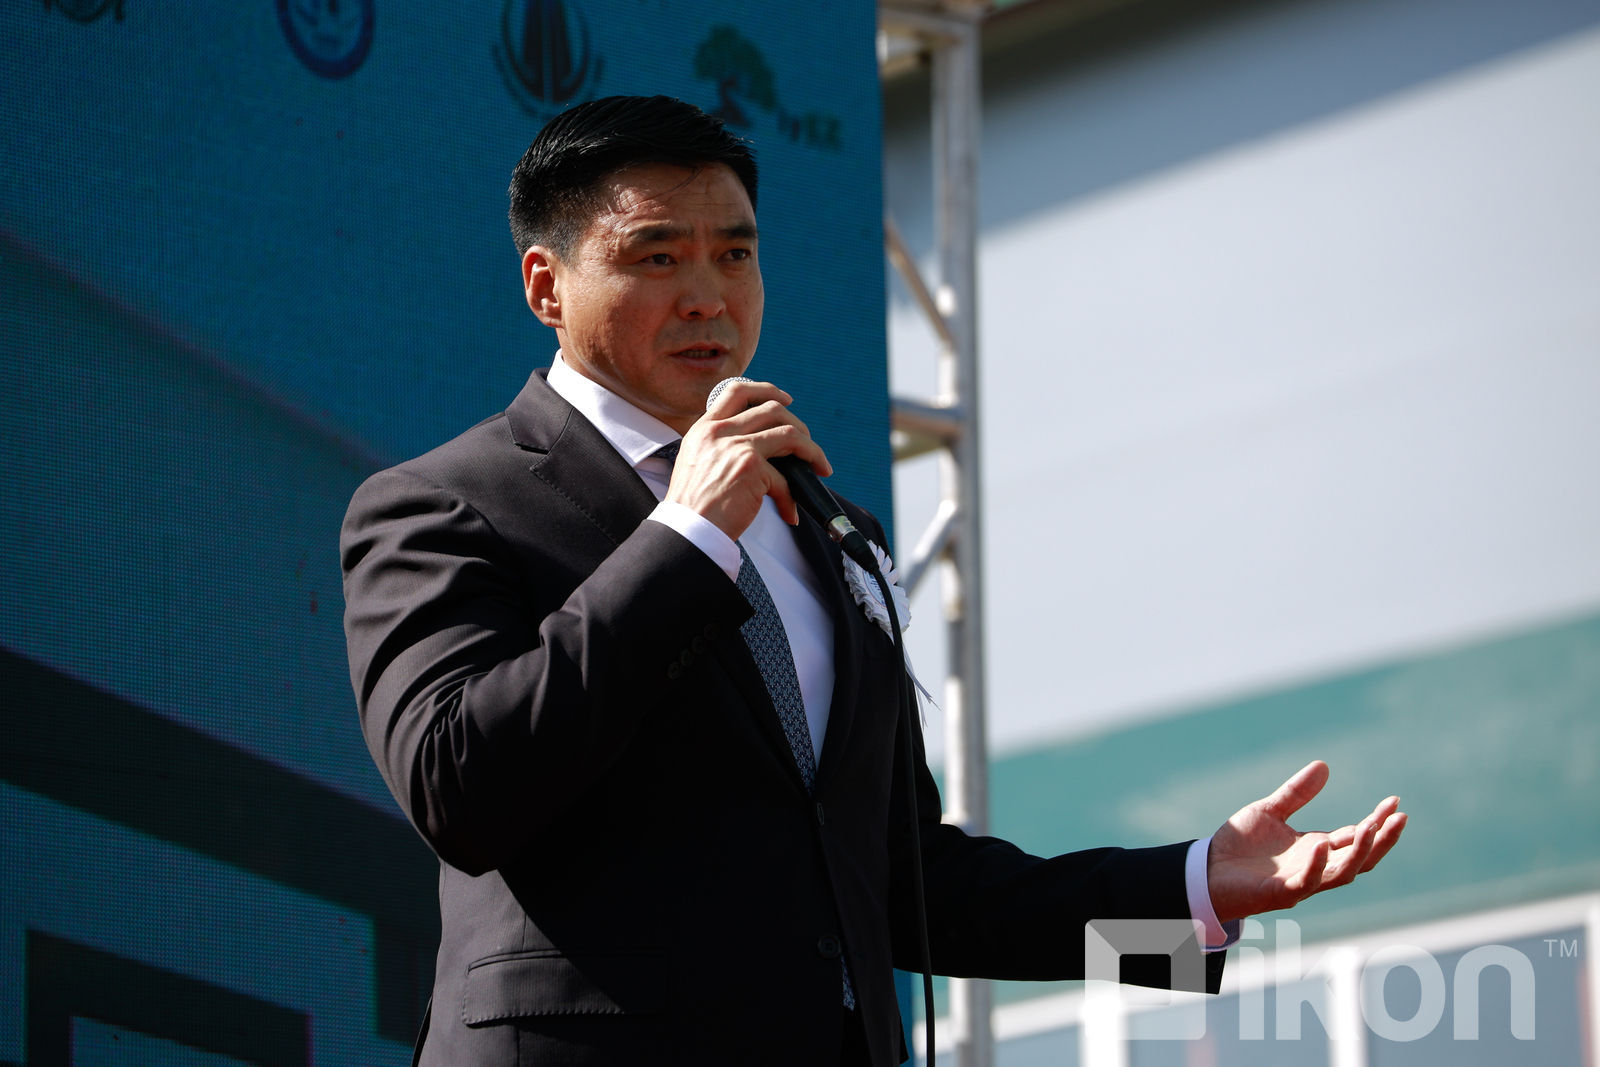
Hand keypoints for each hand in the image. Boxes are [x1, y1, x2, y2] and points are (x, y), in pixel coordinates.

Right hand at [667, 378, 831, 539]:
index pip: (737, 391)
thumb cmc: (693, 508)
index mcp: (704, 428)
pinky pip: (785, 479)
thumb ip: (720, 447)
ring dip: (811, 450)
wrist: (687, 531)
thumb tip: (759, 446)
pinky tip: (790, 513)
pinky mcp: (751, 467)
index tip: (785, 400)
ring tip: (818, 467)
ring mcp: (736, 447)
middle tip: (808, 441)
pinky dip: (792, 498)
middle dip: (798, 424)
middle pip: (771, 408)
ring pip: (790, 433)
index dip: (766, 390)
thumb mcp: (696, 464)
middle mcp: (719, 432)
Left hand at [1206, 761, 1406, 923]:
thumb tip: (1324, 765)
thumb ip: (1297, 793)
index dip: (1377, 821)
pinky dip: (1318, 866)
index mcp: (1316, 848)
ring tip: (1372, 827)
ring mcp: (1301, 881)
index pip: (1356, 836)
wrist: (1206, 871)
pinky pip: (1306, 882)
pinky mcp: (1280, 893)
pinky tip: (1323, 845)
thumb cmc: (1239, 846)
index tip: (1394, 802)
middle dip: (1382, 839)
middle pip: (1360, 857)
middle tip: (1400, 817)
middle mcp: (1315, 867)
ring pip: (1342, 873)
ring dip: (1360, 852)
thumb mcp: (1270, 811)